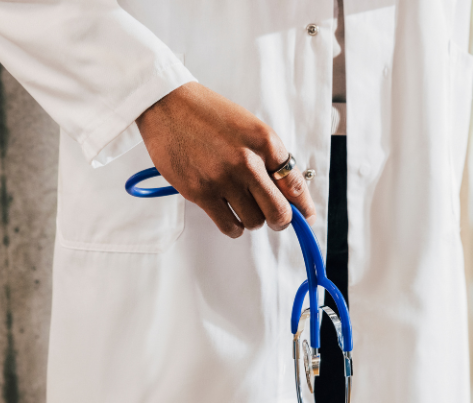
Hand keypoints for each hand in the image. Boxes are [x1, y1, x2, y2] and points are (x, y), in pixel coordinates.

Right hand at [136, 82, 316, 237]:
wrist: (167, 105)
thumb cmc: (207, 114)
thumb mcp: (248, 127)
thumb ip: (269, 157)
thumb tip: (288, 190)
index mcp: (265, 142)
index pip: (295, 184)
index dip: (303, 206)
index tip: (305, 216)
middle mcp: (247, 161)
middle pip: (279, 212)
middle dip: (281, 220)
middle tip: (275, 219)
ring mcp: (222, 179)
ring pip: (254, 221)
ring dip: (252, 220)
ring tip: (243, 207)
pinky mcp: (200, 192)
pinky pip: (228, 226)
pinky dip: (233, 227)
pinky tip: (229, 214)